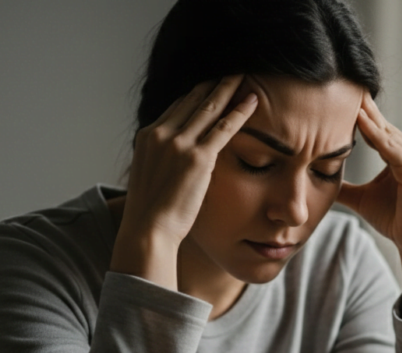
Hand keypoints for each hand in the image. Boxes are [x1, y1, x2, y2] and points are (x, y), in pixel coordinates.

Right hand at [111, 76, 258, 287]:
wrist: (148, 230)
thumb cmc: (150, 214)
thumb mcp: (150, 178)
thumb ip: (162, 161)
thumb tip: (175, 163)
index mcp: (148, 137)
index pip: (176, 107)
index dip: (196, 95)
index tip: (210, 87)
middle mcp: (161, 133)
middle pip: (193, 100)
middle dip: (214, 85)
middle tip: (231, 72)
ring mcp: (180, 143)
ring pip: (210, 108)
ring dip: (229, 90)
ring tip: (244, 76)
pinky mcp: (199, 158)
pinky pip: (225, 127)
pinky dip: (240, 112)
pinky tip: (253, 100)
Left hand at [338, 94, 401, 318]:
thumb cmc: (395, 218)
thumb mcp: (361, 198)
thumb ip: (344, 186)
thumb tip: (320, 181)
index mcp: (396, 150)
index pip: (371, 125)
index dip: (352, 111)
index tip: (329, 94)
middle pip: (376, 121)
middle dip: (356, 104)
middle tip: (333, 81)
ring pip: (382, 130)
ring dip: (362, 113)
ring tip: (342, 93)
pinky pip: (390, 146)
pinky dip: (375, 134)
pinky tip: (359, 120)